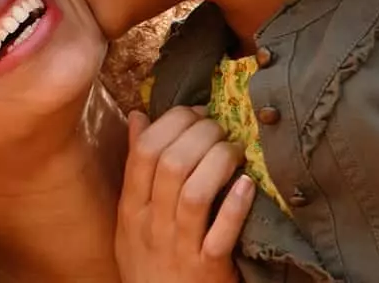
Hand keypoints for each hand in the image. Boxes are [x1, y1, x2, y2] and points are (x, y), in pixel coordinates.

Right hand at [116, 106, 254, 282]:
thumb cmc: (150, 260)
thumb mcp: (132, 216)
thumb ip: (136, 167)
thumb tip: (138, 116)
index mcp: (131, 208)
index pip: (144, 151)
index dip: (172, 122)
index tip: (196, 112)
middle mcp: (151, 225)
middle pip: (171, 164)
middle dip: (201, 134)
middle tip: (221, 128)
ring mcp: (179, 248)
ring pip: (195, 193)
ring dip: (219, 162)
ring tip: (235, 151)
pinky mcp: (208, 269)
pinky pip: (222, 232)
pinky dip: (235, 205)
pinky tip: (247, 185)